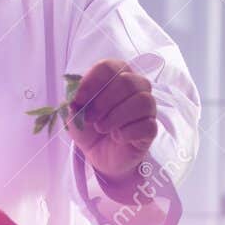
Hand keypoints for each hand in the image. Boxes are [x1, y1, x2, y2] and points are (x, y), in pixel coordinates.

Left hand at [66, 58, 158, 182]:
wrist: (102, 157)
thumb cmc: (91, 130)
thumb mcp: (75, 118)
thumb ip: (73, 106)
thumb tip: (73, 101)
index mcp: (115, 77)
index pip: (108, 67)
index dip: (91, 82)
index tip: (78, 99)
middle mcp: (135, 88)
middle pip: (127, 81)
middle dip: (103, 102)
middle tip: (89, 119)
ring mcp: (147, 108)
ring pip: (143, 101)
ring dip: (116, 116)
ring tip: (102, 128)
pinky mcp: (151, 129)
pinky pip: (147, 125)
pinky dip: (127, 132)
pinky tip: (117, 137)